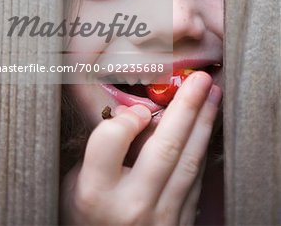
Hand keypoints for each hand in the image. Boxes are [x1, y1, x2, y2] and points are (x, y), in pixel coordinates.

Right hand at [60, 72, 221, 224]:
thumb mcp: (76, 183)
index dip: (127, 116)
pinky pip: (195, 180)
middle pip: (164, 146)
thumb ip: (99, 148)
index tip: (138, 108)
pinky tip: (206, 128)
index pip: (111, 140)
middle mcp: (130, 206)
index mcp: (95, 193)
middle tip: (199, 78)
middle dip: (187, 106)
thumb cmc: (87, 217)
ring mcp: (160, 219)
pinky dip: (201, 149)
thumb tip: (129, 110)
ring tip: (213, 95)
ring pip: (189, 161)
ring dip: (204, 123)